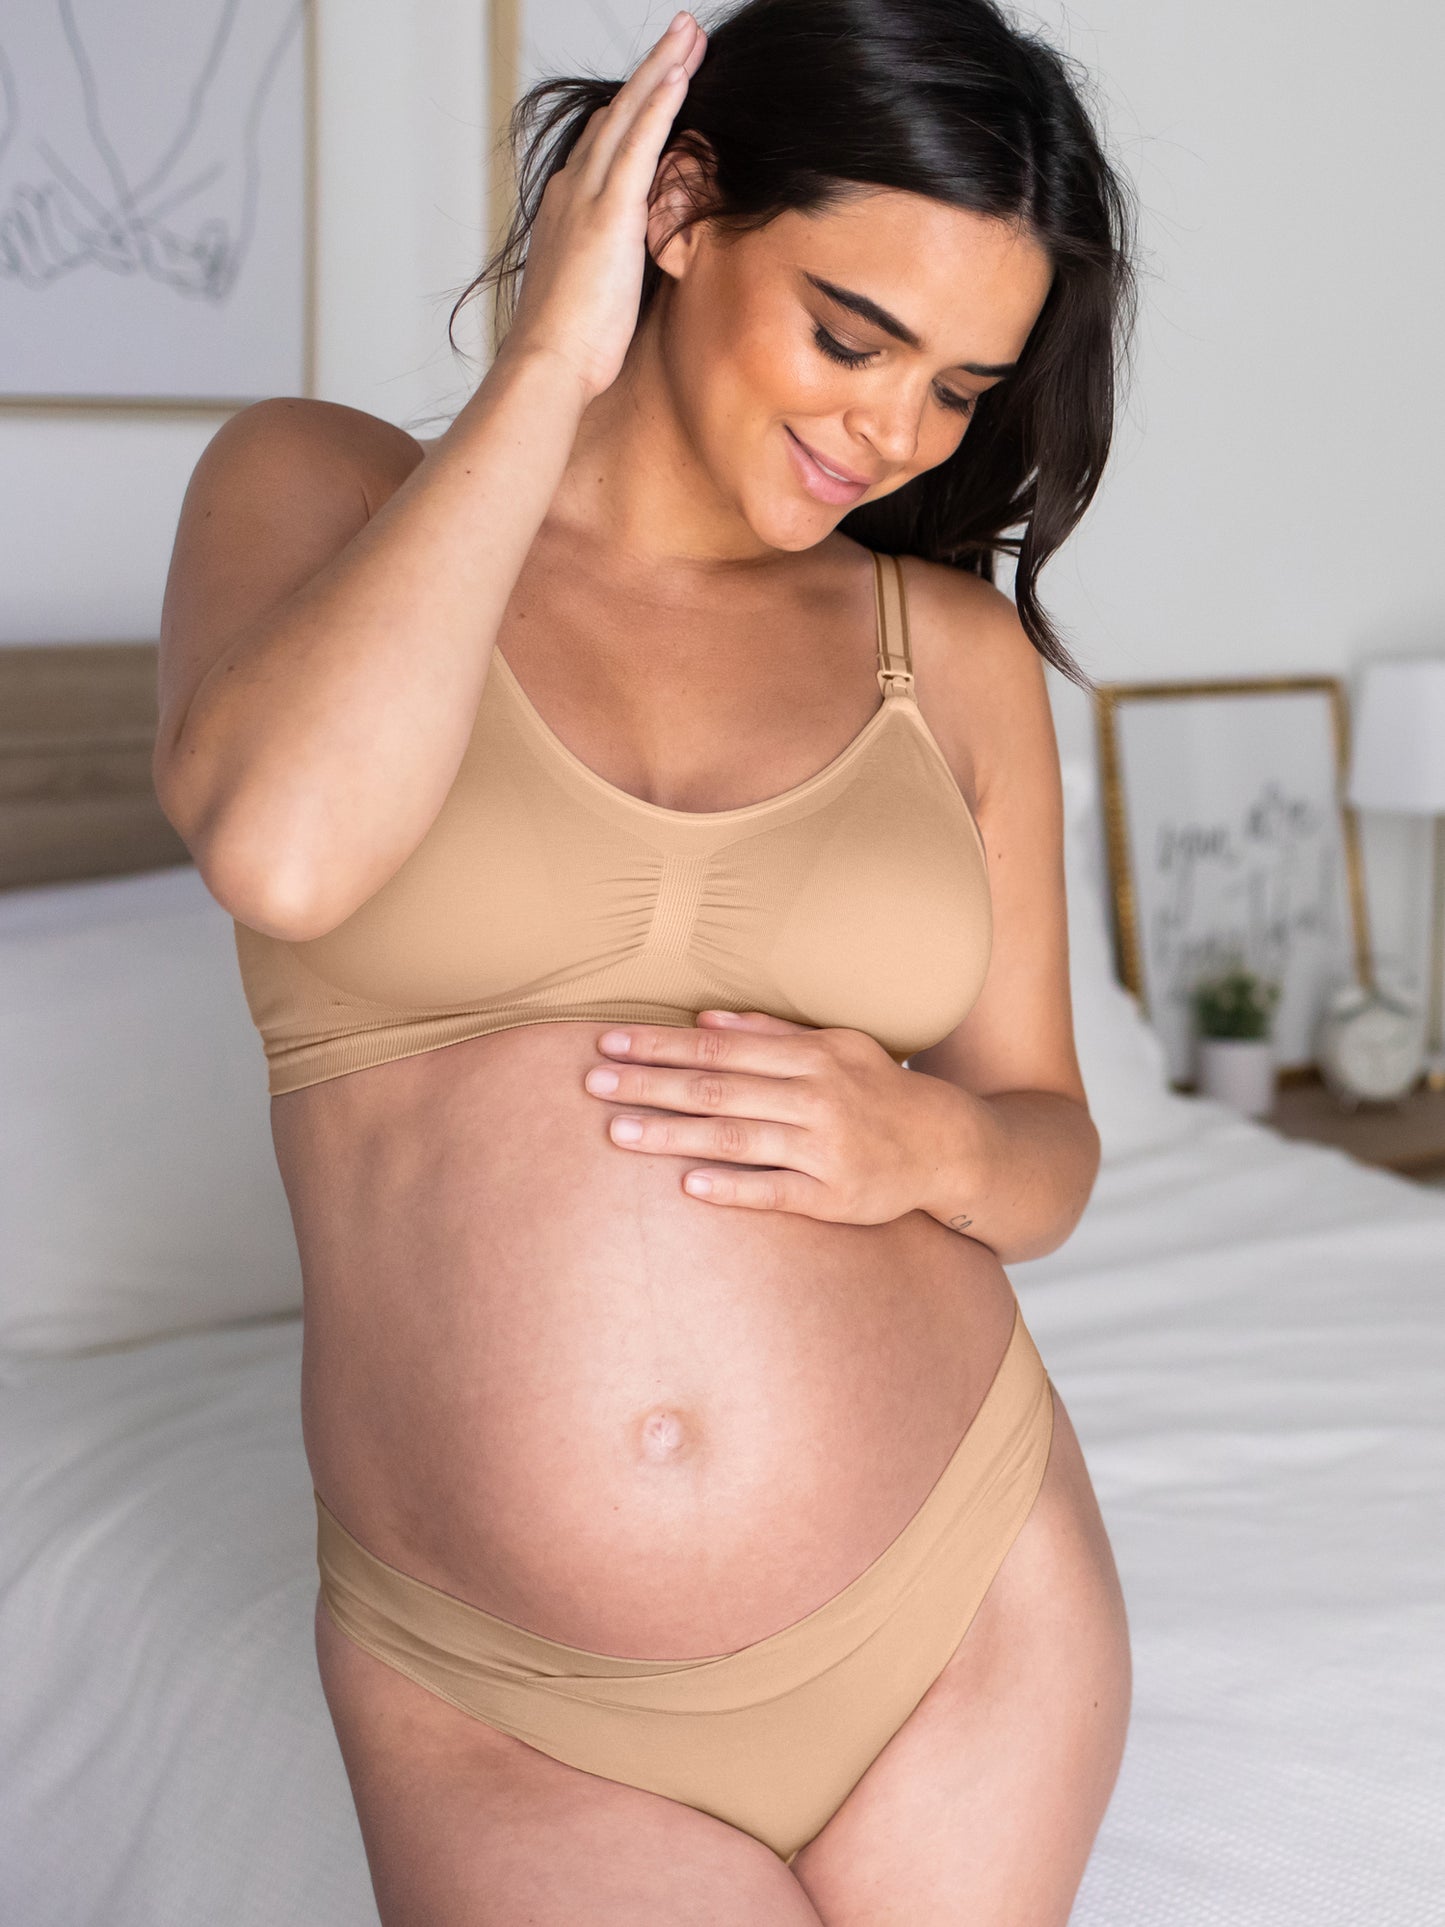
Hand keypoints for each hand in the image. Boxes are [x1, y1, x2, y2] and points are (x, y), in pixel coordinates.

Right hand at [499, 11, 708, 403]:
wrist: (546, 363)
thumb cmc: (565, 350)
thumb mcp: (585, 298)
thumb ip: (602, 271)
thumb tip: (616, 278)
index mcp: (564, 214)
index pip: (602, 149)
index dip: (630, 114)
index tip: (656, 87)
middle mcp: (570, 192)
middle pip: (615, 116)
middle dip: (650, 74)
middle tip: (680, 36)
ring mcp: (586, 197)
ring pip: (628, 114)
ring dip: (661, 70)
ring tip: (690, 36)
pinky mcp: (608, 210)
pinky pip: (639, 141)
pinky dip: (660, 102)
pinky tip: (680, 72)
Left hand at [581, 1010, 937, 1222]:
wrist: (946, 1145)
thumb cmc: (877, 1089)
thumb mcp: (835, 1045)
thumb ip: (771, 1033)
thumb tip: (704, 1019)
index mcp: (809, 1057)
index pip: (719, 1048)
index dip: (661, 1045)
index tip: (610, 1043)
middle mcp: (814, 1098)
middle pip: (717, 1089)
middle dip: (650, 1084)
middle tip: (592, 1082)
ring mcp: (823, 1149)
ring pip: (735, 1139)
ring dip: (672, 1135)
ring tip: (618, 1133)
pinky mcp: (834, 1198)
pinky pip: (775, 1192)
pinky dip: (733, 1188)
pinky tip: (688, 1186)